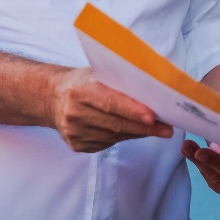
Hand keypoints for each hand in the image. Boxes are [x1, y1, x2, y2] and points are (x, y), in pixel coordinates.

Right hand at [47, 67, 172, 151]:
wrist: (53, 97)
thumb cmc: (83, 82)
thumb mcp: (97, 74)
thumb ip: (118, 82)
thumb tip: (151, 93)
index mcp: (79, 90)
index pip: (110, 102)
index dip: (132, 110)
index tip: (153, 117)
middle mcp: (74, 113)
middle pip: (115, 124)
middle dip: (144, 127)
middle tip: (167, 128)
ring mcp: (74, 132)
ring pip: (114, 136)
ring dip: (137, 133)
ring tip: (157, 129)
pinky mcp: (76, 145)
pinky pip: (107, 143)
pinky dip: (124, 137)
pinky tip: (134, 131)